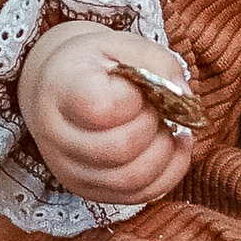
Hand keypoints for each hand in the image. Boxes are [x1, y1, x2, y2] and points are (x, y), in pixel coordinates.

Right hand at [16, 20, 196, 209]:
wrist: (55, 87)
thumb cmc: (92, 64)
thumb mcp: (122, 43)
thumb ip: (157, 62)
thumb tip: (185, 96)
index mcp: (62, 90)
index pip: (104, 108)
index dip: (135, 99)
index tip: (137, 88)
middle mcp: (58, 137)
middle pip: (120, 148)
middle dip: (153, 127)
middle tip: (155, 108)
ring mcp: (70, 169)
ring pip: (130, 179)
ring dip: (165, 153)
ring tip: (166, 128)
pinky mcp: (87, 190)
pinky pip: (136, 196)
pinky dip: (168, 174)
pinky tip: (174, 147)